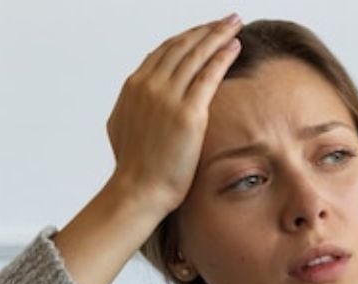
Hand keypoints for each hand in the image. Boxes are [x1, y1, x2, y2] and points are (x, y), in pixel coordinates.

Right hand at [105, 14, 243, 217]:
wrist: (138, 189)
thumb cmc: (133, 167)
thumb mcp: (123, 126)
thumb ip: (133, 106)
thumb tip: (138, 100)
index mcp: (133, 86)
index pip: (164, 52)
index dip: (186, 38)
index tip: (202, 32)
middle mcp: (149, 85)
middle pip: (182, 46)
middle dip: (206, 29)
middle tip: (226, 20)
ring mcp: (167, 97)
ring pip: (197, 55)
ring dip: (217, 35)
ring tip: (234, 24)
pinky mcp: (188, 112)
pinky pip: (209, 75)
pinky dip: (222, 56)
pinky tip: (234, 46)